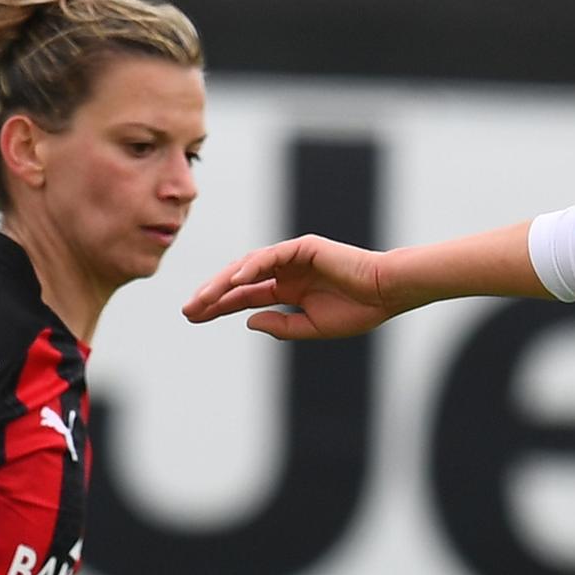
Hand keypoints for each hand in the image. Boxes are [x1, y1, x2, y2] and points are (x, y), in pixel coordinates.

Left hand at [179, 234, 403, 339]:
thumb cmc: (357, 310)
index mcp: (287, 291)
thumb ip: (280, 326)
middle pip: (238, 282)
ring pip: (248, 268)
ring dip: (224, 282)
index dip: (217, 307)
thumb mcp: (311, 327)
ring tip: (203, 299)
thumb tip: (246, 320)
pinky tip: (234, 283)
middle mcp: (284, 272)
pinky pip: (270, 257)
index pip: (243, 297)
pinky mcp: (303, 247)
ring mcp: (292, 258)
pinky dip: (252, 268)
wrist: (387, 293)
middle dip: (212, 295)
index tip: (194, 318)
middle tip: (188, 310)